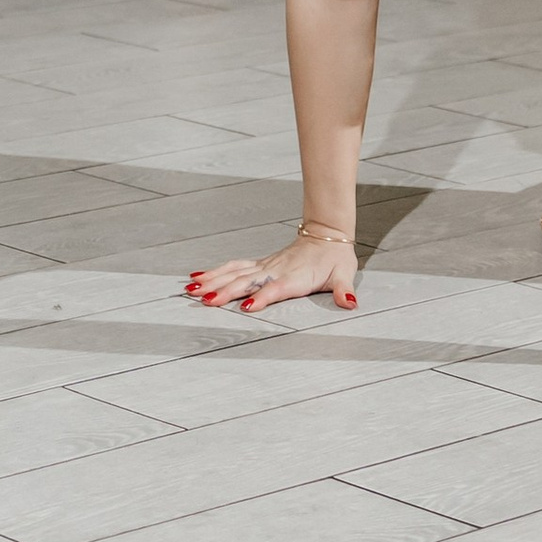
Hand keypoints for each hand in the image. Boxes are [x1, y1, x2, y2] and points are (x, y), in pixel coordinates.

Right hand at [187, 232, 357, 312]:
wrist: (326, 234)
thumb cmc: (334, 257)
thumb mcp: (344, 274)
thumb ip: (343, 290)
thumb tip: (349, 303)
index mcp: (294, 277)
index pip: (274, 288)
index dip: (261, 298)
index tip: (246, 307)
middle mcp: (275, 270)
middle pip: (246, 281)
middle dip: (224, 291)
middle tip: (204, 300)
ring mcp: (265, 265)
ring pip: (234, 273)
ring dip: (212, 280)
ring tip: (192, 289)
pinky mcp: (260, 264)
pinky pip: (233, 266)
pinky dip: (215, 271)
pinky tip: (198, 276)